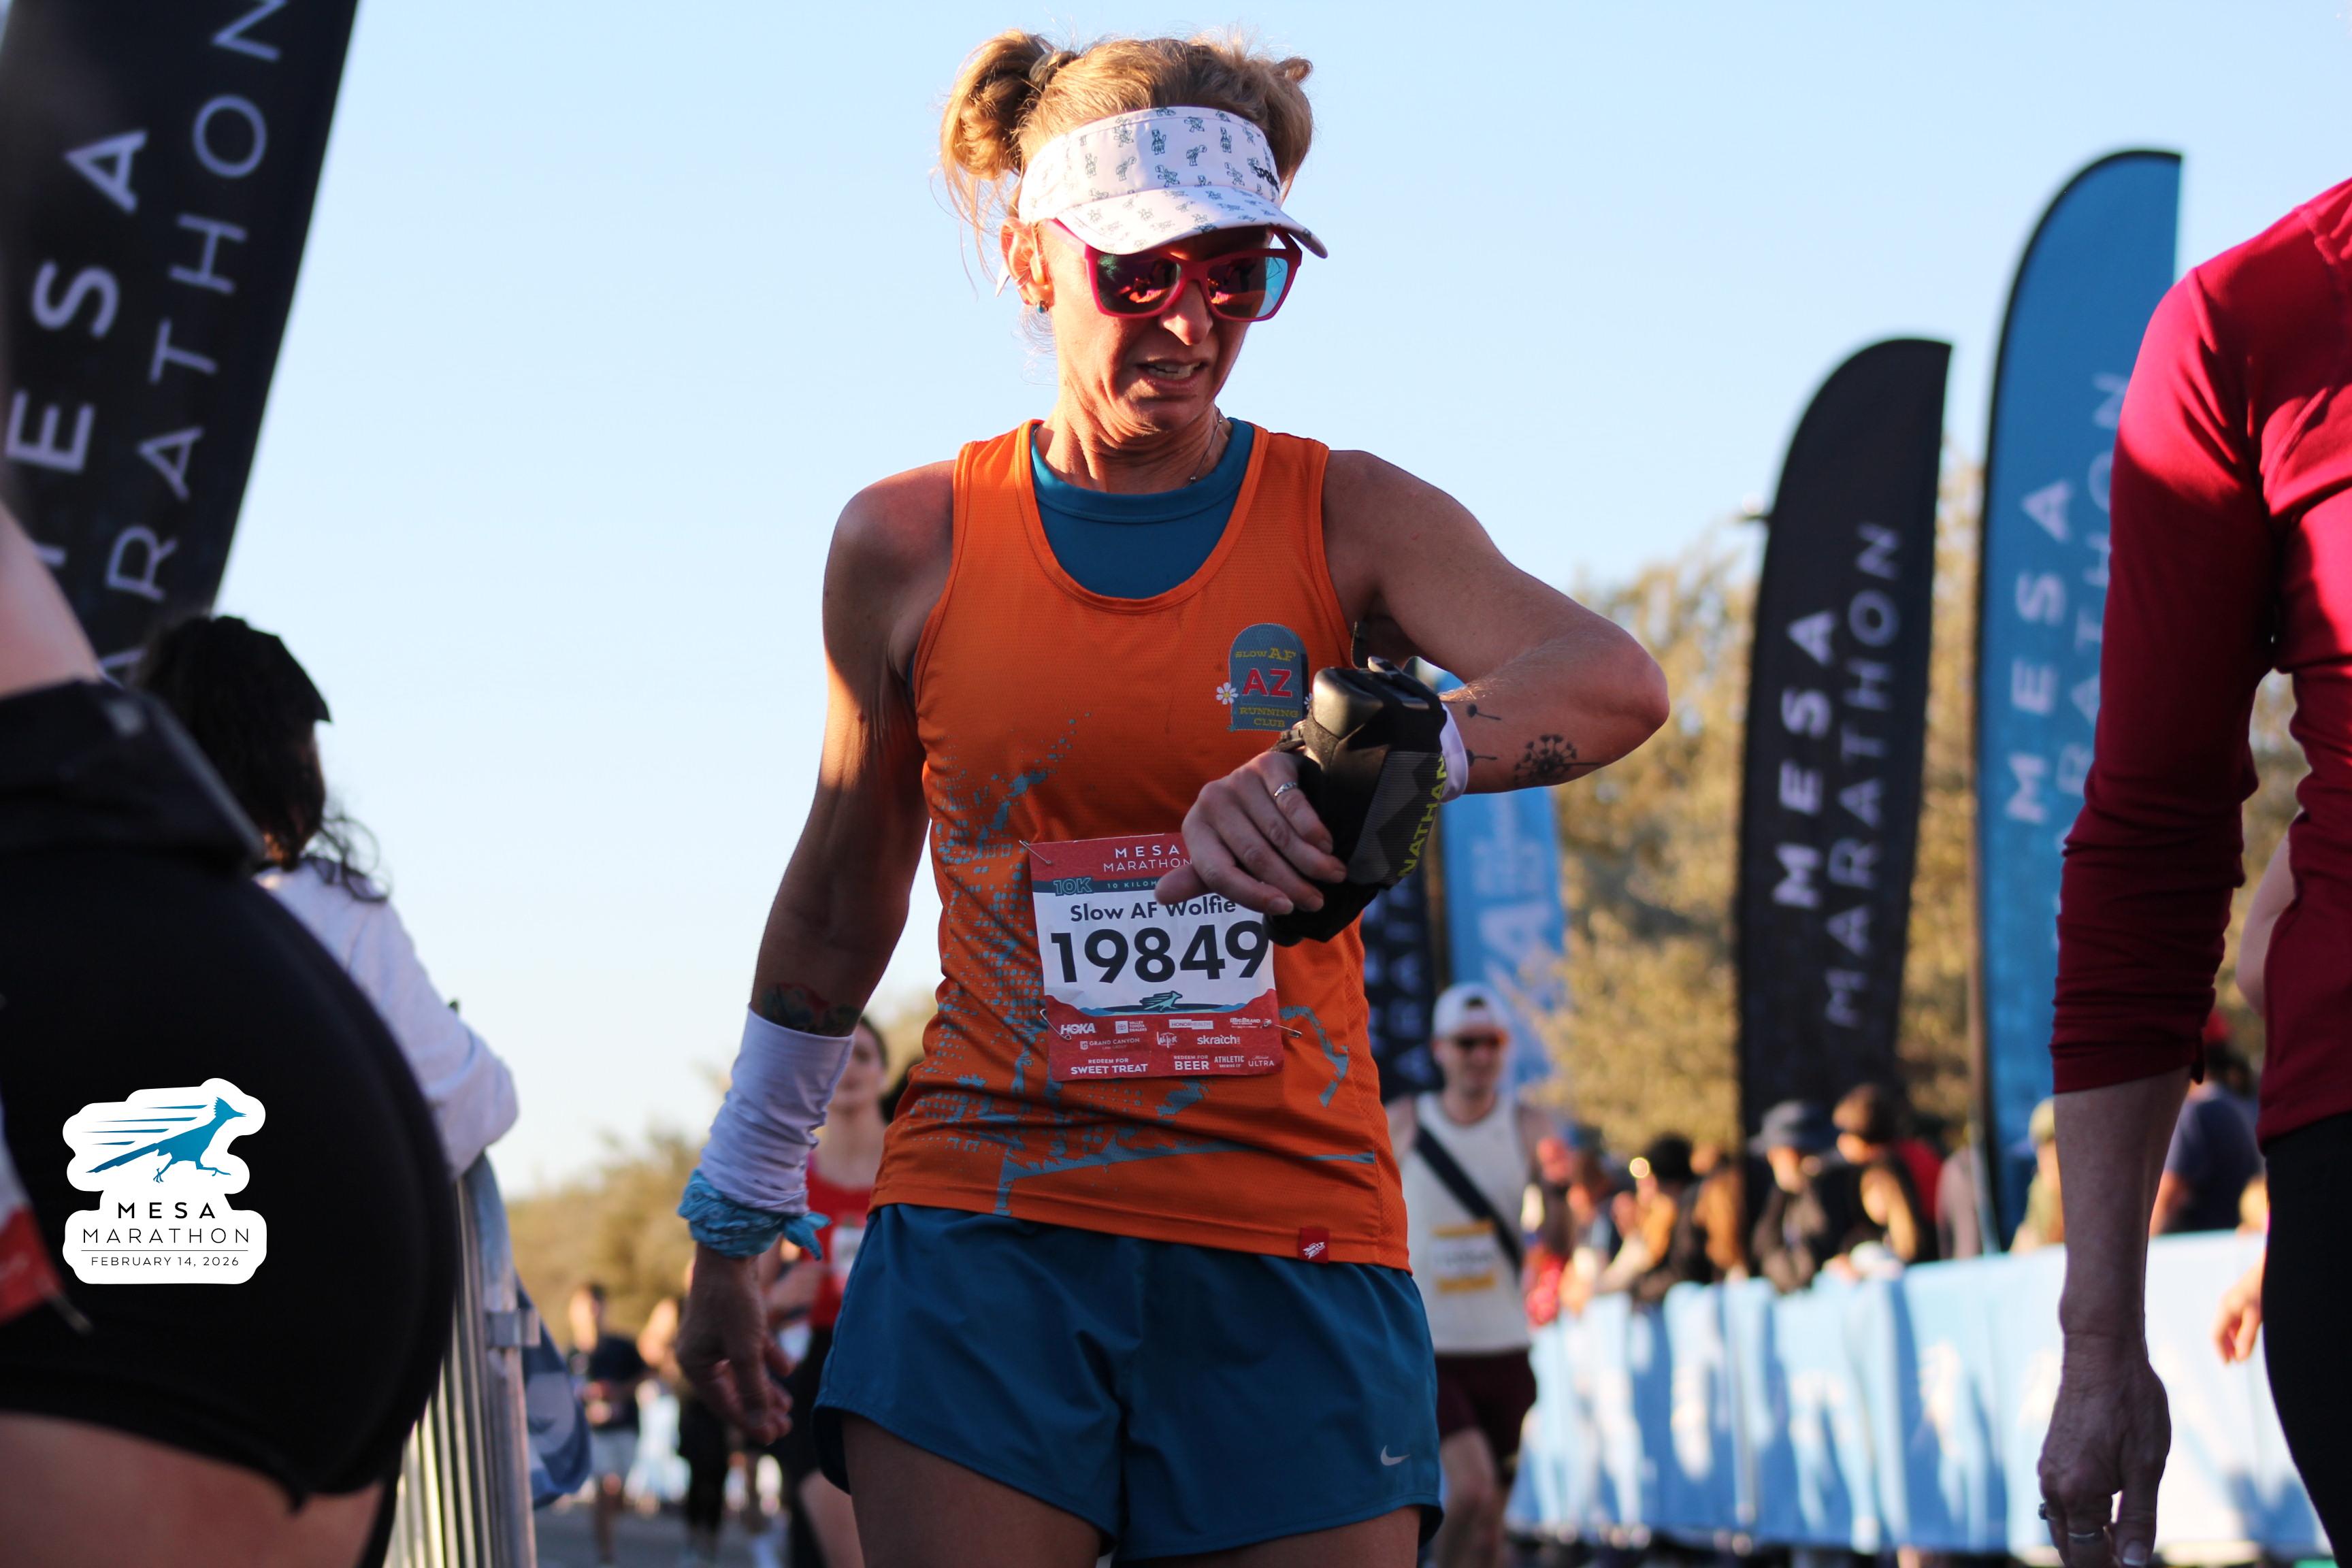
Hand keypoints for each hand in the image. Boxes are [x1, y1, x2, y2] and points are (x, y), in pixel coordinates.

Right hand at [677, 1245, 795, 1444]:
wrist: (731, 1252)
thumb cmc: (733, 1301)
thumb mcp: (746, 1350)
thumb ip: (754, 1388)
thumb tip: (760, 1425)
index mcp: (694, 1364)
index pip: (724, 1403)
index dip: (750, 1422)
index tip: (774, 1437)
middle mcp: (701, 1353)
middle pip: (734, 1389)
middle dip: (761, 1407)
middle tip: (785, 1426)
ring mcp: (716, 1337)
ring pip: (744, 1371)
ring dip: (766, 1388)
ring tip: (787, 1406)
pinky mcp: (733, 1321)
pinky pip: (750, 1349)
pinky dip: (768, 1360)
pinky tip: (787, 1370)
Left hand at [1154, 749, 1345, 915]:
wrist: (1271, 782)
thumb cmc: (1246, 829)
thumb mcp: (1223, 855)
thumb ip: (1200, 879)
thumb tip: (1161, 896)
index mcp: (1195, 829)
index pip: (1218, 873)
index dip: (1252, 895)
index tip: (1284, 908)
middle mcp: (1211, 801)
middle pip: (1254, 855)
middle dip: (1290, 883)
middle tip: (1316, 900)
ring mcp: (1238, 779)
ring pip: (1278, 833)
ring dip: (1310, 860)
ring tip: (1333, 876)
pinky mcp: (1267, 764)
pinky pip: (1292, 804)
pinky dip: (1313, 829)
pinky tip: (1328, 845)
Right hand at [2038, 1336, 2170, 1567]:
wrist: (2100, 1354)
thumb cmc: (2131, 1405)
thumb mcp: (2146, 1466)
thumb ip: (2138, 1519)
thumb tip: (2133, 1564)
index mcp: (2076, 1491)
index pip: (2087, 1556)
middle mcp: (2053, 1484)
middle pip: (2069, 1546)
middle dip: (2096, 1560)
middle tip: (2128, 1562)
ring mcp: (2048, 1469)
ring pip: (2063, 1525)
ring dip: (2090, 1541)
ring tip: (2123, 1546)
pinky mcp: (2051, 1456)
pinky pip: (2061, 1503)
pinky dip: (2082, 1519)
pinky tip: (2109, 1514)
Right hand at [2214, 1258, 2264, 1363]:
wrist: (2269, 1269)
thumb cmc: (2263, 1291)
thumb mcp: (2256, 1317)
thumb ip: (2247, 1337)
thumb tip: (2241, 1357)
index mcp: (2224, 1309)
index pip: (2215, 1335)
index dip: (2220, 1351)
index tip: (2228, 1365)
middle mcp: (2224, 1306)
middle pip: (2219, 1331)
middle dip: (2226, 1347)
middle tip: (2236, 1362)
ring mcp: (2231, 1303)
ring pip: (2227, 1326)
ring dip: (2233, 1341)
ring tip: (2243, 1353)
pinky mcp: (2238, 1301)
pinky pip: (2234, 1320)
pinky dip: (2238, 1332)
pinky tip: (2247, 1337)